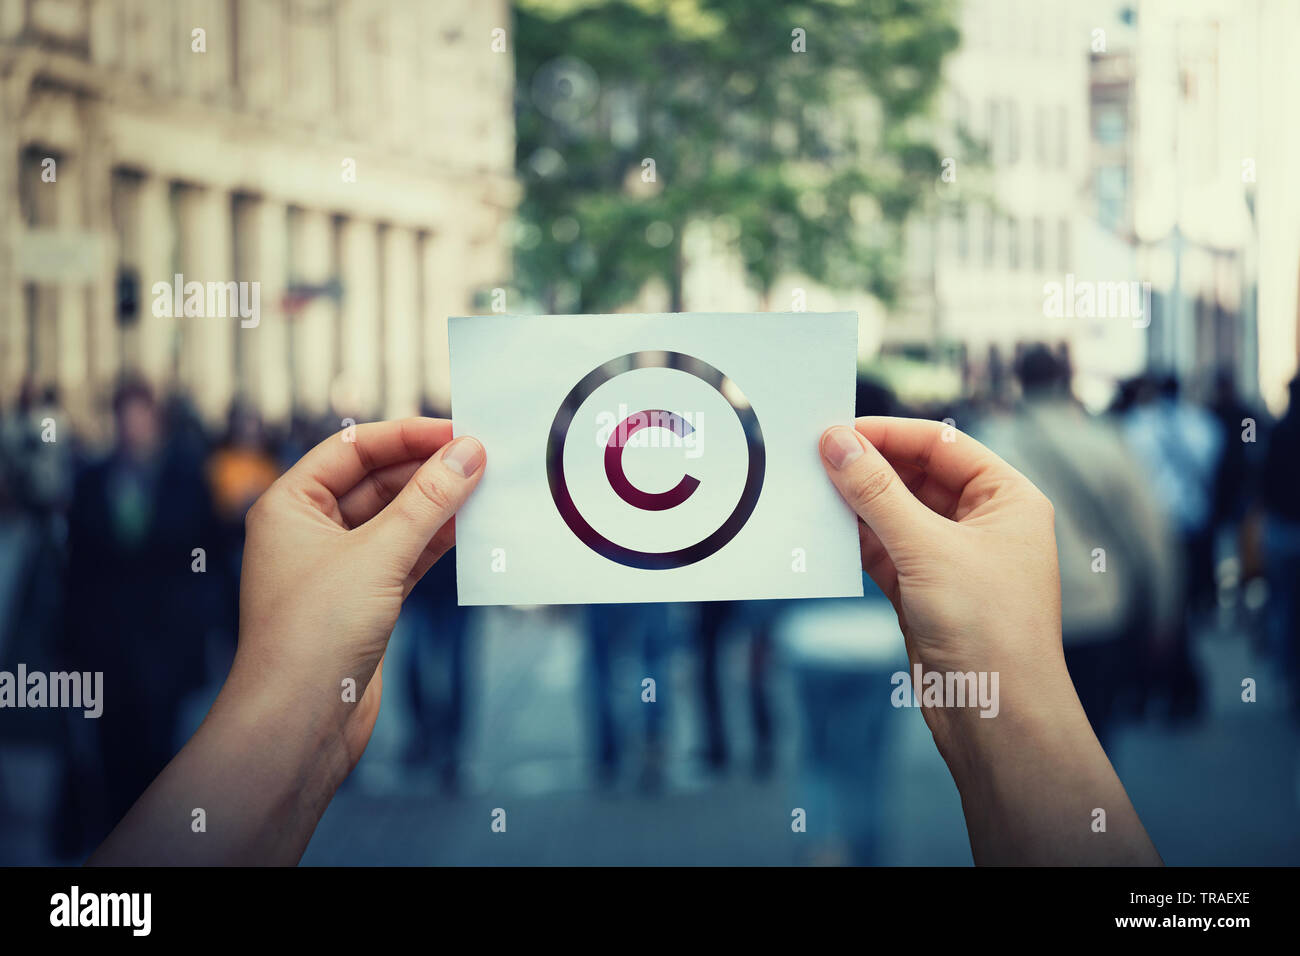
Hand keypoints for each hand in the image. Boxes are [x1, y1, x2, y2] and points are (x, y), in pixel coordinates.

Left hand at [231, 417, 483, 768]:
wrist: (299, 724)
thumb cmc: (315, 633)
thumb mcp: (378, 554)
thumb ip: (428, 501)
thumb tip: (469, 452)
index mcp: (290, 505)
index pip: (353, 449)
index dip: (406, 435)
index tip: (459, 431)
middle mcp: (310, 531)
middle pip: (378, 481)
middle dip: (428, 470)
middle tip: (483, 459)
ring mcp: (339, 567)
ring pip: (397, 519)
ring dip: (439, 505)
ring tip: (487, 489)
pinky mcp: (366, 600)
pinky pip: (408, 555)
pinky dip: (438, 541)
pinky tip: (473, 530)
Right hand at [820, 417, 1159, 864]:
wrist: (995, 717)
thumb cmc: (988, 628)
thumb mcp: (927, 548)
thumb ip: (876, 492)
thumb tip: (836, 443)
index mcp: (1007, 499)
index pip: (943, 445)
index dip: (890, 433)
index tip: (838, 430)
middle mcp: (984, 524)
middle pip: (917, 476)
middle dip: (869, 467)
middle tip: (814, 457)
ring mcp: (952, 559)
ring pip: (895, 514)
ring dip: (857, 504)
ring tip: (810, 489)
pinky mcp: (924, 592)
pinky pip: (884, 550)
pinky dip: (855, 540)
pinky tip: (821, 530)